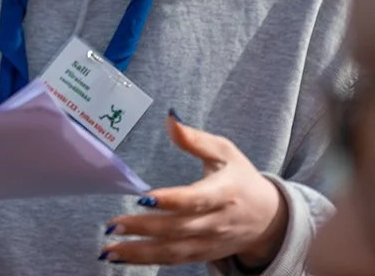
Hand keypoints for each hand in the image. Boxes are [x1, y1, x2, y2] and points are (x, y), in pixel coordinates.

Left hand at [101, 112, 287, 266]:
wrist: (269, 218)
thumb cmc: (241, 178)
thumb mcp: (225, 151)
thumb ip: (195, 138)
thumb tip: (170, 117)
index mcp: (225, 192)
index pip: (196, 199)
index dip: (171, 201)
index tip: (144, 197)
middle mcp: (217, 222)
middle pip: (178, 228)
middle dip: (144, 228)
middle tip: (113, 225)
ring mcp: (210, 242)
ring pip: (173, 251)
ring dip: (140, 252)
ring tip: (109, 250)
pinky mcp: (203, 254)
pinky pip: (173, 260)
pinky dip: (146, 261)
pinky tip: (120, 258)